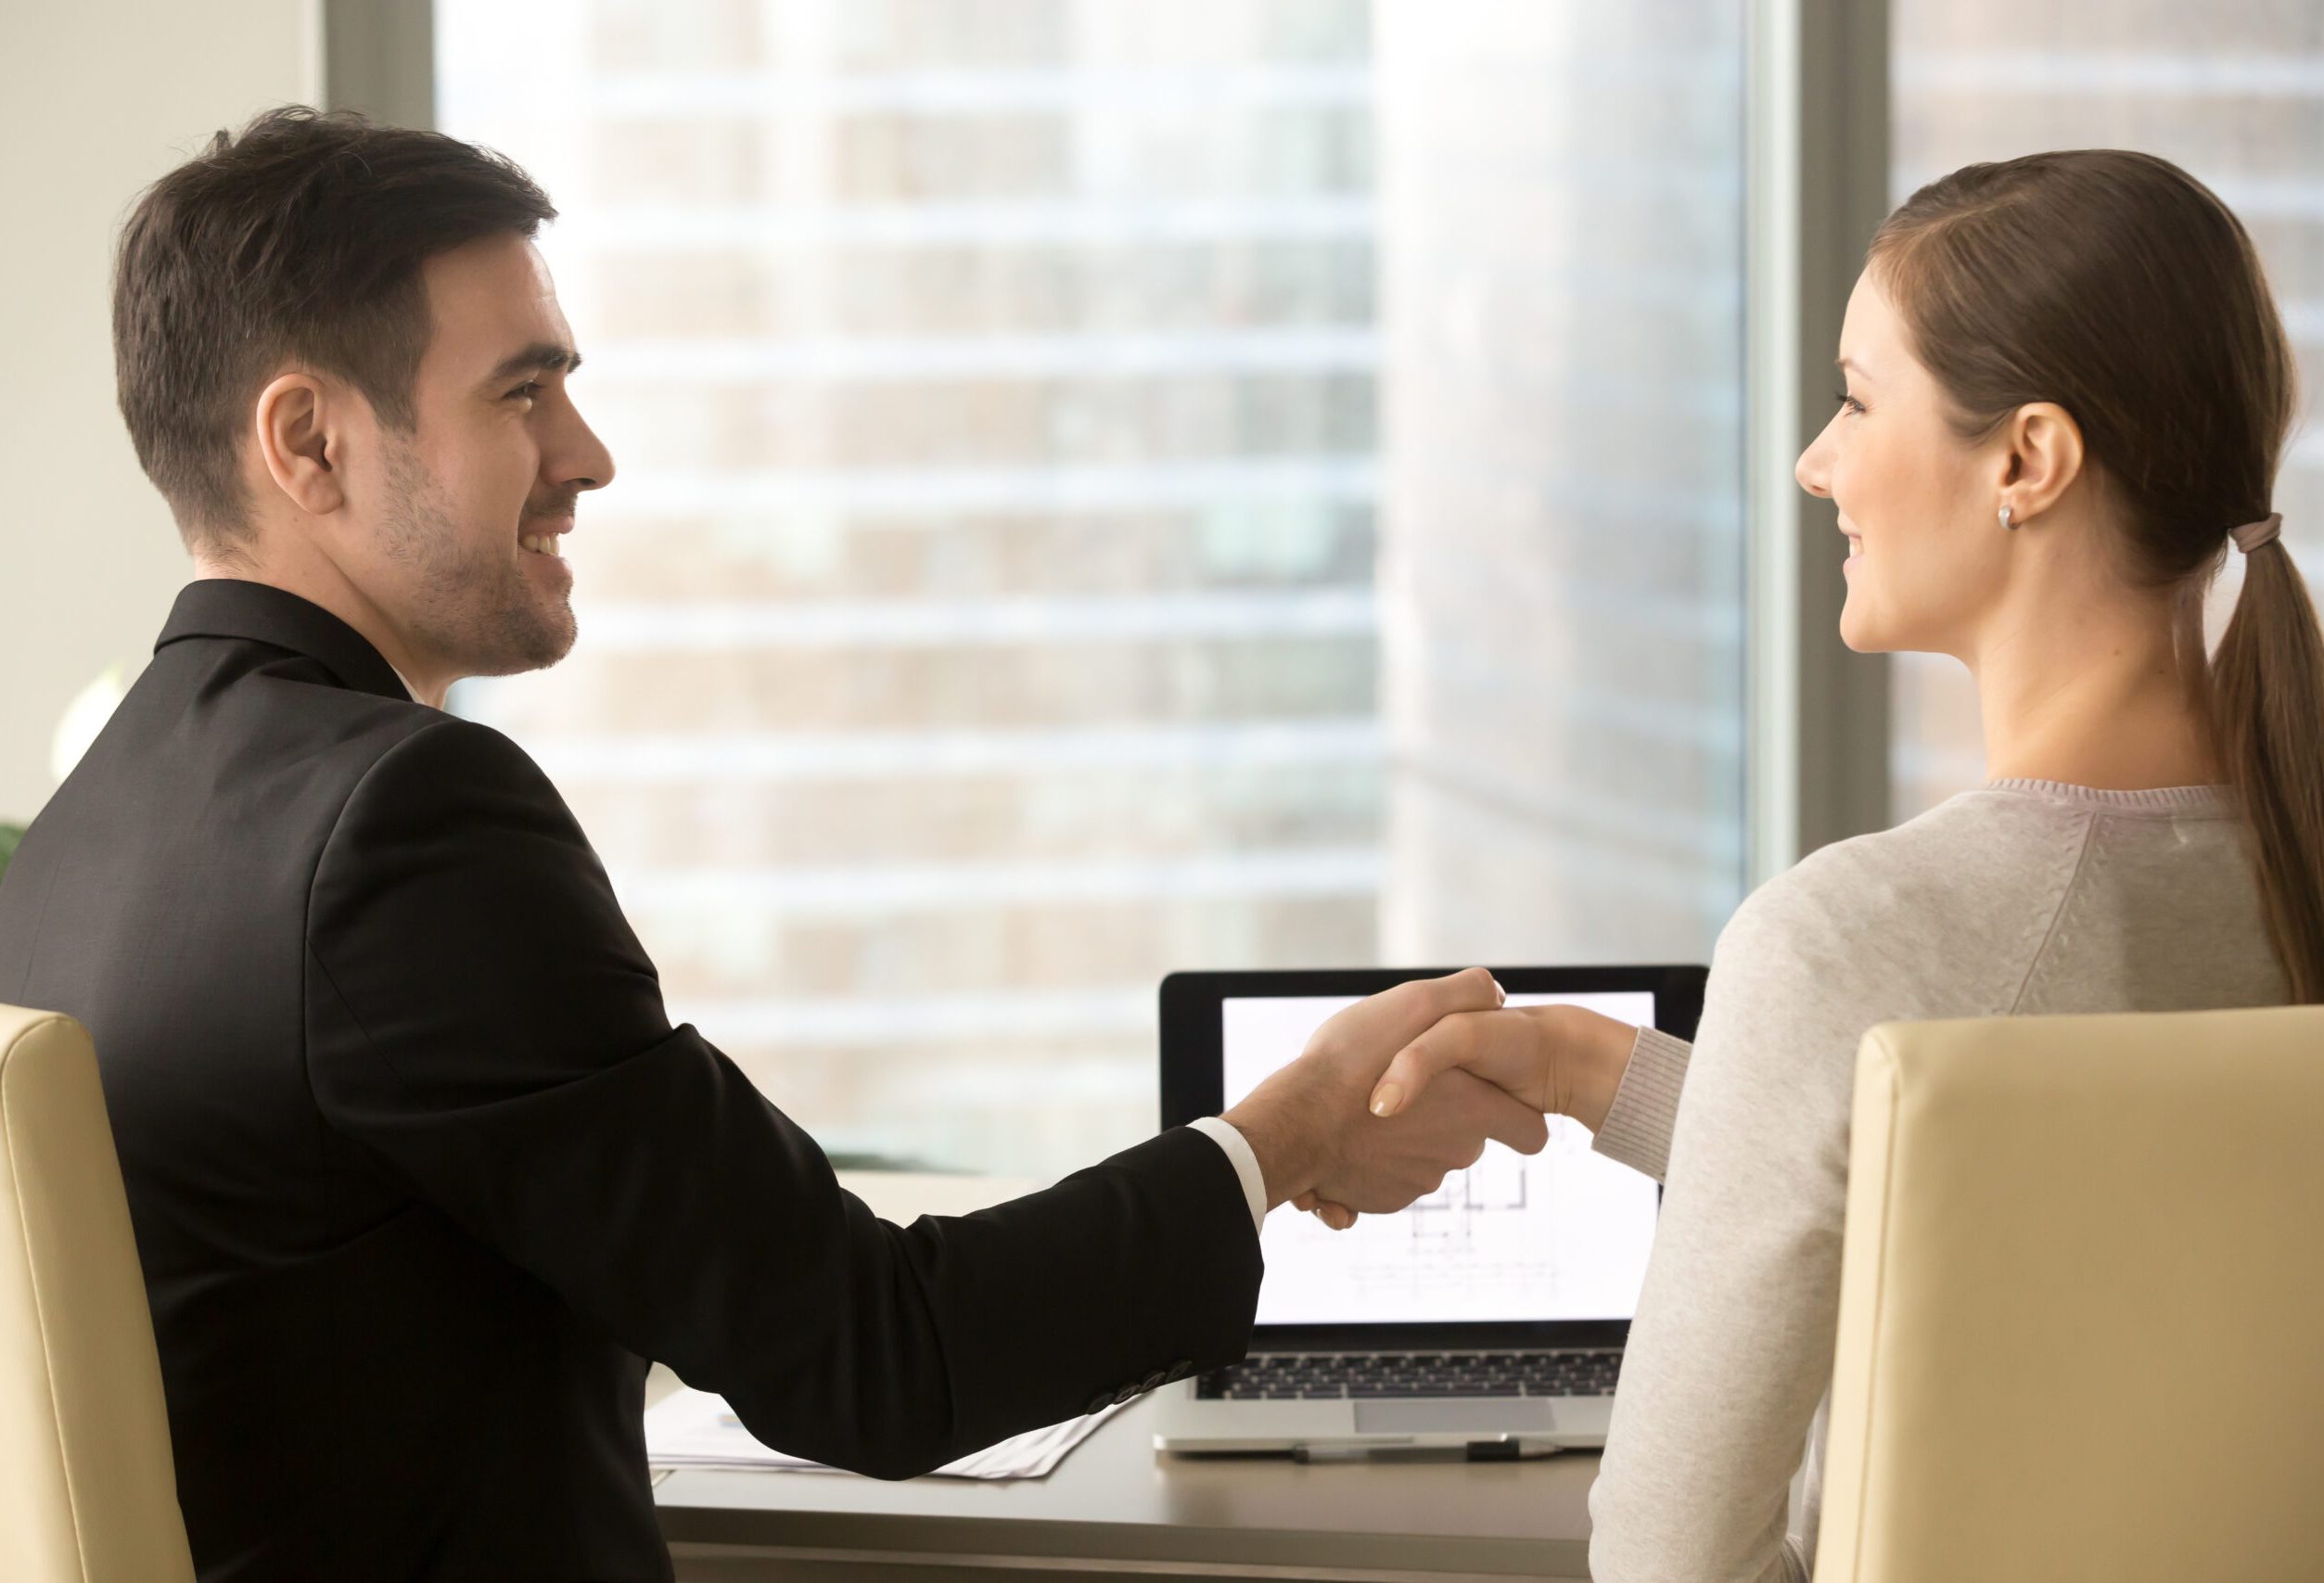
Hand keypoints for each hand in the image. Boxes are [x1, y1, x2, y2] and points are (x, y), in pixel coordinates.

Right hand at [1221, 968, 1549, 1214]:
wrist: (1295, 1123)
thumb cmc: (1354, 1061)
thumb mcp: (1416, 1002)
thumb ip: (1467, 993)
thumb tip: (1496, 993)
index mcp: (1476, 1112)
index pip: (1531, 1133)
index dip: (1514, 1113)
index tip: (1484, 1095)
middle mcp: (1456, 1155)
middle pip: (1465, 1137)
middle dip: (1437, 1114)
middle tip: (1394, 1084)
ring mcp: (1417, 1182)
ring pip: (1417, 1154)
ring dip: (1394, 1136)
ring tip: (1358, 1108)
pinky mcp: (1379, 1201)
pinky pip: (1380, 1178)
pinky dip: (1364, 1161)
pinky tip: (1338, 1135)